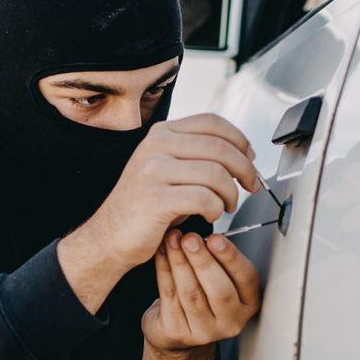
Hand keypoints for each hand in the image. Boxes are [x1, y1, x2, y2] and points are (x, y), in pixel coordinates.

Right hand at [83, 114, 259, 271]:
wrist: (109, 237)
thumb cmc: (144, 207)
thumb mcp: (168, 169)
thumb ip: (196, 155)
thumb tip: (240, 152)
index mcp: (161, 134)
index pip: (212, 122)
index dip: (239, 139)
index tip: (250, 157)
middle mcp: (156, 146)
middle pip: (220, 147)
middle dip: (244, 169)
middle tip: (250, 186)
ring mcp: (154, 170)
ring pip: (216, 174)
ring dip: (230, 194)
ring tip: (226, 206)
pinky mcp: (156, 198)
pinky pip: (204, 198)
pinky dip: (215, 209)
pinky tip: (210, 215)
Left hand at [140, 229, 259, 359]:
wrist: (176, 328)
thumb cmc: (202, 294)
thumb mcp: (220, 277)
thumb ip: (219, 258)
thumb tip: (207, 229)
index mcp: (247, 303)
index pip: (246, 279)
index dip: (231, 257)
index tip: (216, 238)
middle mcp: (230, 321)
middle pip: (219, 290)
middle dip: (203, 260)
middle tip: (191, 238)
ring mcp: (204, 331)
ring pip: (192, 293)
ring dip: (180, 262)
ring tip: (173, 240)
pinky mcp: (178, 332)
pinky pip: (170, 296)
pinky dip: (164, 270)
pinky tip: (162, 253)